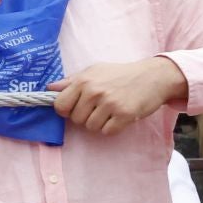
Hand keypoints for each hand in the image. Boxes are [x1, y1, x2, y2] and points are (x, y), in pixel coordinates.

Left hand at [48, 57, 185, 135]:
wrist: (153, 76)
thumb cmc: (121, 74)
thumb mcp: (94, 71)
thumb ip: (71, 81)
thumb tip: (49, 88)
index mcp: (83, 80)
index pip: (60, 105)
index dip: (66, 110)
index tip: (75, 108)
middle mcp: (94, 91)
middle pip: (76, 119)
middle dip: (84, 117)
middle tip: (98, 108)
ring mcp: (110, 104)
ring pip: (91, 127)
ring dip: (99, 123)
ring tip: (110, 110)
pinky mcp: (124, 115)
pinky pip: (107, 131)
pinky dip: (112, 128)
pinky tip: (118, 116)